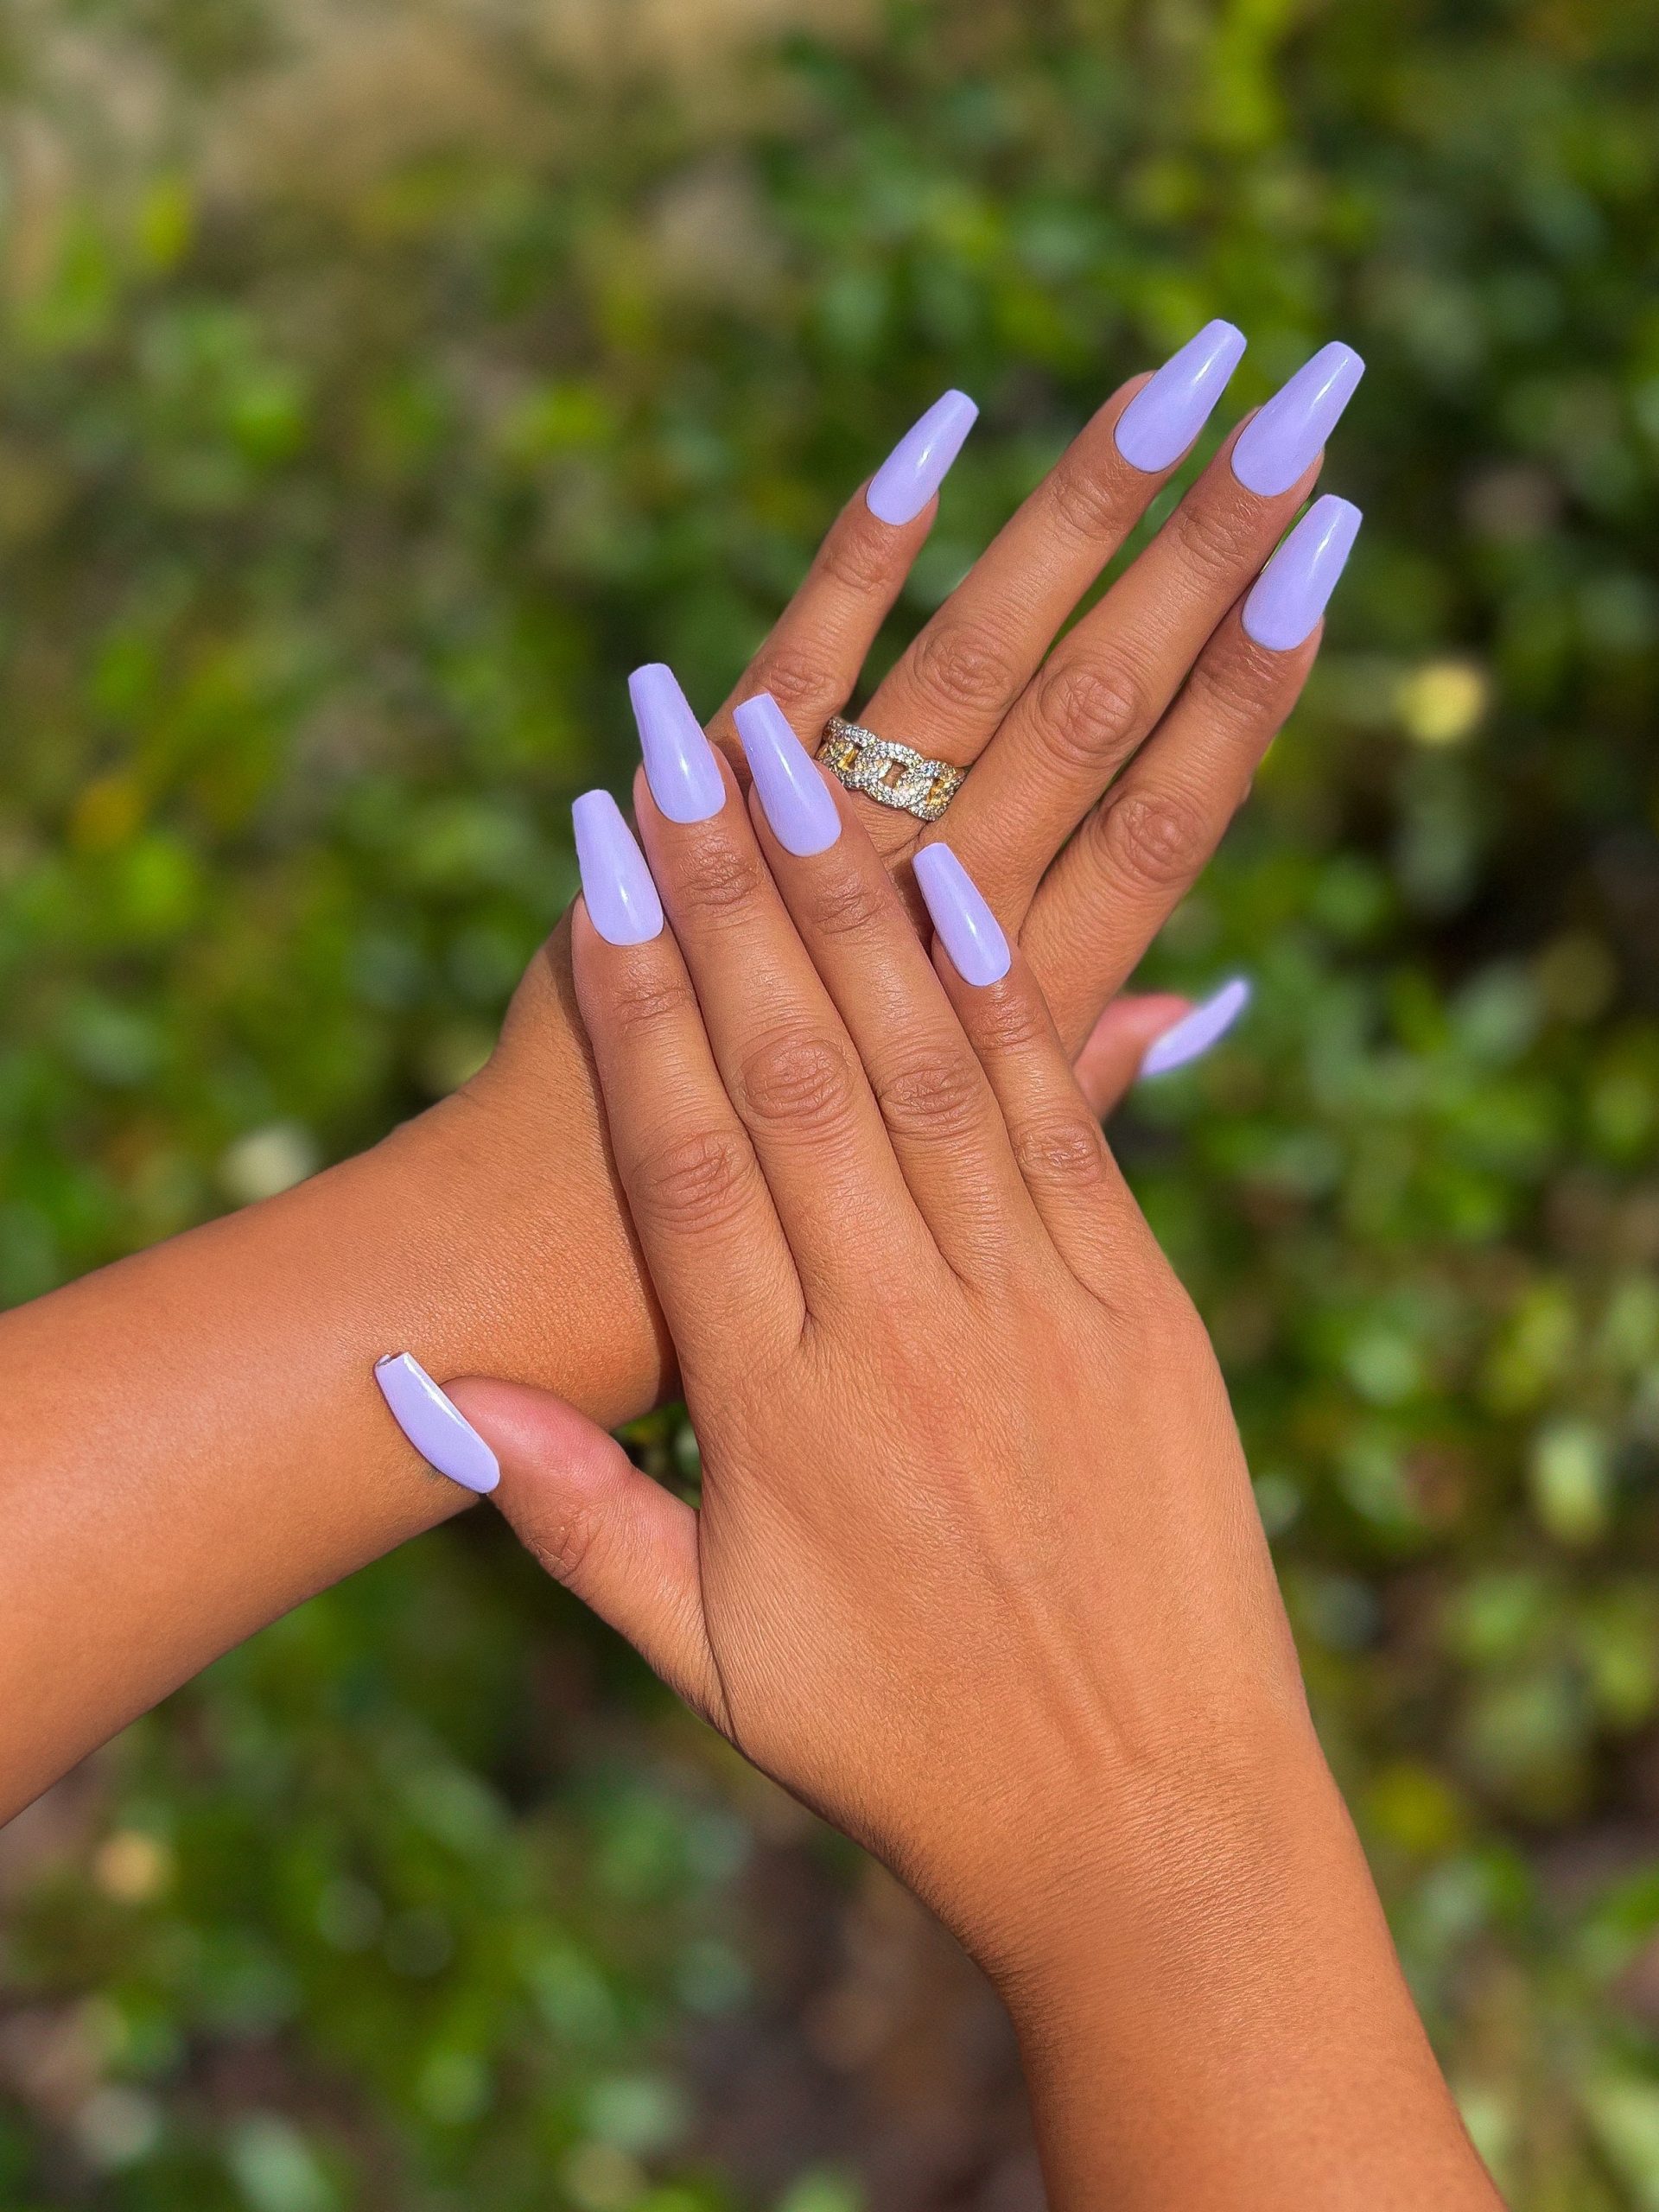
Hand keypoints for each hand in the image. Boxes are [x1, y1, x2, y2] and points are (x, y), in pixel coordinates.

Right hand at [428, 709, 1496, 2210]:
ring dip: (860, 902)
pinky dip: (1011, 998)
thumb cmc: (902, 1747)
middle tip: (686, 733)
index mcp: (778, 1414)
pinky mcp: (1143, 1311)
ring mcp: (1036, 1311)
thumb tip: (425, 1385)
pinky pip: (1063, 1124)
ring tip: (806, 758)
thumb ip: (564, 1512)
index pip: (686, 1158)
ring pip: (929, 1066)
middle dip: (734, 890)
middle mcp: (902, 1334)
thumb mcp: (703, 1658)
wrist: (1146, 1821)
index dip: (638, 994)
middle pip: (799, 1073)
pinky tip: (962, 892)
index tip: (603, 854)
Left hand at [460, 327, 1360, 1414]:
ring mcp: (817, 859)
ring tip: (1178, 375)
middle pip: (1096, 712)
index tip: (1324, 555)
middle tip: (1303, 395)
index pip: (1166, 823)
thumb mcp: (965, 1192)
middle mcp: (932, 921)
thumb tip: (1207, 1006)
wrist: (562, 1250)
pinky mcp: (701, 813)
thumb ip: (1079, 1088)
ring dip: (1075, 512)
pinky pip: (800, 661)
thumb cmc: (781, 1237)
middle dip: (1203, 552)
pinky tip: (940, 435)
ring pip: (972, 669)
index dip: (1251, 685)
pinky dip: (862, 553)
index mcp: (1013, 1012)